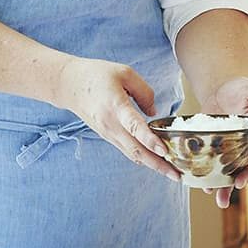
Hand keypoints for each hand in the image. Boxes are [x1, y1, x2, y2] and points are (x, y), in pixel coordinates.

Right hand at [54, 56, 181, 181]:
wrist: (69, 85)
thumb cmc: (97, 75)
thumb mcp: (124, 72)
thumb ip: (144, 91)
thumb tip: (154, 113)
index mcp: (115, 105)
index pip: (134, 126)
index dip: (150, 139)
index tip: (165, 151)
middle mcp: (111, 124)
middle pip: (136, 149)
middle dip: (159, 164)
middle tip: (178, 175)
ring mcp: (108, 133)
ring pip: (133, 154)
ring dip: (153, 165)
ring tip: (173, 173)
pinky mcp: (108, 136)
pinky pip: (128, 150)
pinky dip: (144, 158)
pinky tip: (157, 162)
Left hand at [201, 77, 247, 208]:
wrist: (219, 91)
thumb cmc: (239, 90)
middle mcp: (245, 146)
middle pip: (247, 165)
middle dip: (244, 176)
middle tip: (239, 184)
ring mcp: (230, 151)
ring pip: (231, 173)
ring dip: (226, 188)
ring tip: (220, 200)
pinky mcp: (215, 151)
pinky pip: (214, 168)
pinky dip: (210, 179)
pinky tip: (205, 188)